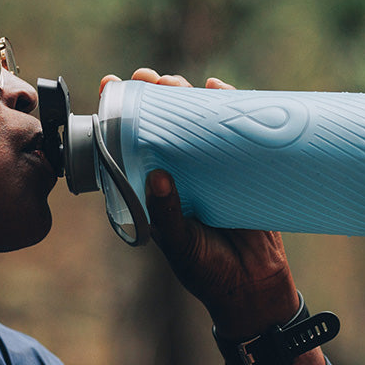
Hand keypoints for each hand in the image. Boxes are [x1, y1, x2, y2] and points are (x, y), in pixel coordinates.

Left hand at [107, 68, 326, 364]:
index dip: (118, 116)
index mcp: (152, 190)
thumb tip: (158, 174)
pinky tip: (217, 85)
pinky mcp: (242, 168)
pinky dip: (227, 105)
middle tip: (147, 77)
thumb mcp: (179, 244)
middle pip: (162, 124)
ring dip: (185, 95)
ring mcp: (209, 168)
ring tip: (174, 79)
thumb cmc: (207, 270)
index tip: (109, 87)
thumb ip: (166, 214)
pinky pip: (233, 131)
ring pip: (195, 121)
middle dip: (153, 96)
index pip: (129, 145)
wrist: (254, 287)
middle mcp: (177, 173)